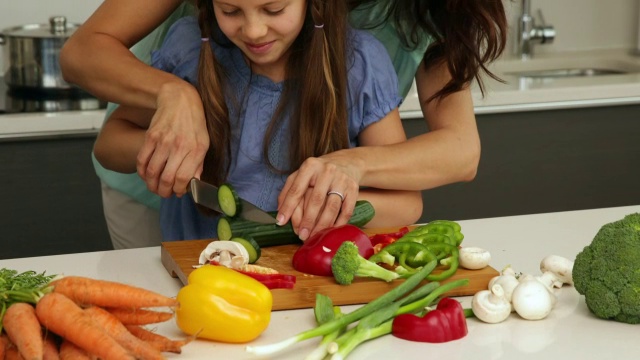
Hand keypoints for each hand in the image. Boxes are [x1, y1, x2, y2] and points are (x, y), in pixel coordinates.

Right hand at [137, 82, 208, 196]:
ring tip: (154, 187)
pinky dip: (142, 172)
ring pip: (152, 172)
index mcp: (195, 150)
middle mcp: (179, 146)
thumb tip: (194, 184)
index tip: (177, 192)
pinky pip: (142, 160)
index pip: (183, 178)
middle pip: (166, 179)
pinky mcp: (150, 136)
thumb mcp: (204, 143)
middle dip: (163, 192)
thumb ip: (199, 164)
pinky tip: (146, 175)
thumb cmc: (195, 124)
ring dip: (151, 185)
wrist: (180, 100)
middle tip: (164, 193)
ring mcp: (163, 141)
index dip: (178, 190)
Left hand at [277, 151, 362, 239]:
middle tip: (301, 235)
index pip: (297, 189)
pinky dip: (338, 223)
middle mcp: (327, 171)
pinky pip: (346, 210)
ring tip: (315, 236)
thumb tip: (280, 214)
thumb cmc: (318, 173)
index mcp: (310, 166)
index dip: (288, 207)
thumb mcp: (301, 175)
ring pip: (332, 207)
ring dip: (322, 225)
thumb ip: (288, 191)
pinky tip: (330, 231)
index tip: (281, 222)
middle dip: (308, 220)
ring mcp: (342, 179)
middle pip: (316, 200)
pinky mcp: (353, 188)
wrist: (347, 162)